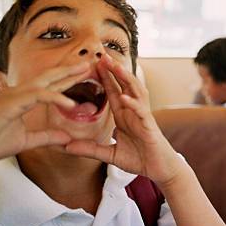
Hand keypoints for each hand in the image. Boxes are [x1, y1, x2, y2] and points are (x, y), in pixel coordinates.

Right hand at [0, 63, 89, 160]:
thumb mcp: (26, 141)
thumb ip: (47, 137)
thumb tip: (67, 138)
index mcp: (21, 99)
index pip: (48, 86)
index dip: (66, 80)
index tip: (83, 75)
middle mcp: (17, 93)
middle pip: (48, 78)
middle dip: (68, 70)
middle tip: (87, 63)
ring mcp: (13, 96)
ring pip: (44, 82)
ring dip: (65, 75)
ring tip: (83, 71)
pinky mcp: (10, 103)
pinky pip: (37, 97)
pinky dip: (55, 98)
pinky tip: (71, 103)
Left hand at [65, 55, 183, 186]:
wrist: (159, 169)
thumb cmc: (139, 159)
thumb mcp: (109, 155)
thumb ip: (90, 149)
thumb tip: (66, 147)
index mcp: (124, 115)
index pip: (113, 91)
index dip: (105, 78)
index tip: (94, 63)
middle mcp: (134, 111)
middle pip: (124, 85)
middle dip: (114, 70)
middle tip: (102, 55)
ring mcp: (143, 116)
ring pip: (135, 92)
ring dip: (126, 79)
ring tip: (115, 67)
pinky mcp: (149, 126)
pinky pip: (141, 111)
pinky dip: (133, 104)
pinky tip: (124, 97)